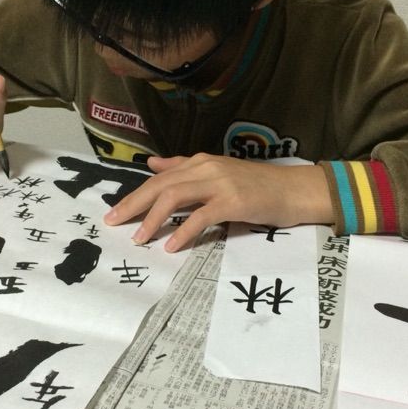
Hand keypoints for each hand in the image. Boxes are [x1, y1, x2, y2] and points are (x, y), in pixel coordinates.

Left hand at [104, 153, 333, 251]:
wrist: (295, 190)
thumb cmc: (258, 186)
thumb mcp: (218, 172)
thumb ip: (184, 168)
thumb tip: (152, 164)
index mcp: (200, 162)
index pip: (159, 178)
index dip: (134, 196)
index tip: (113, 212)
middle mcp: (206, 168)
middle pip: (160, 186)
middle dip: (132, 205)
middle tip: (113, 223)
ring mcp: (219, 183)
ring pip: (175, 197)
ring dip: (153, 219)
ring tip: (139, 239)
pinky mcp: (233, 201)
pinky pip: (200, 217)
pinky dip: (183, 232)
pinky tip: (171, 246)